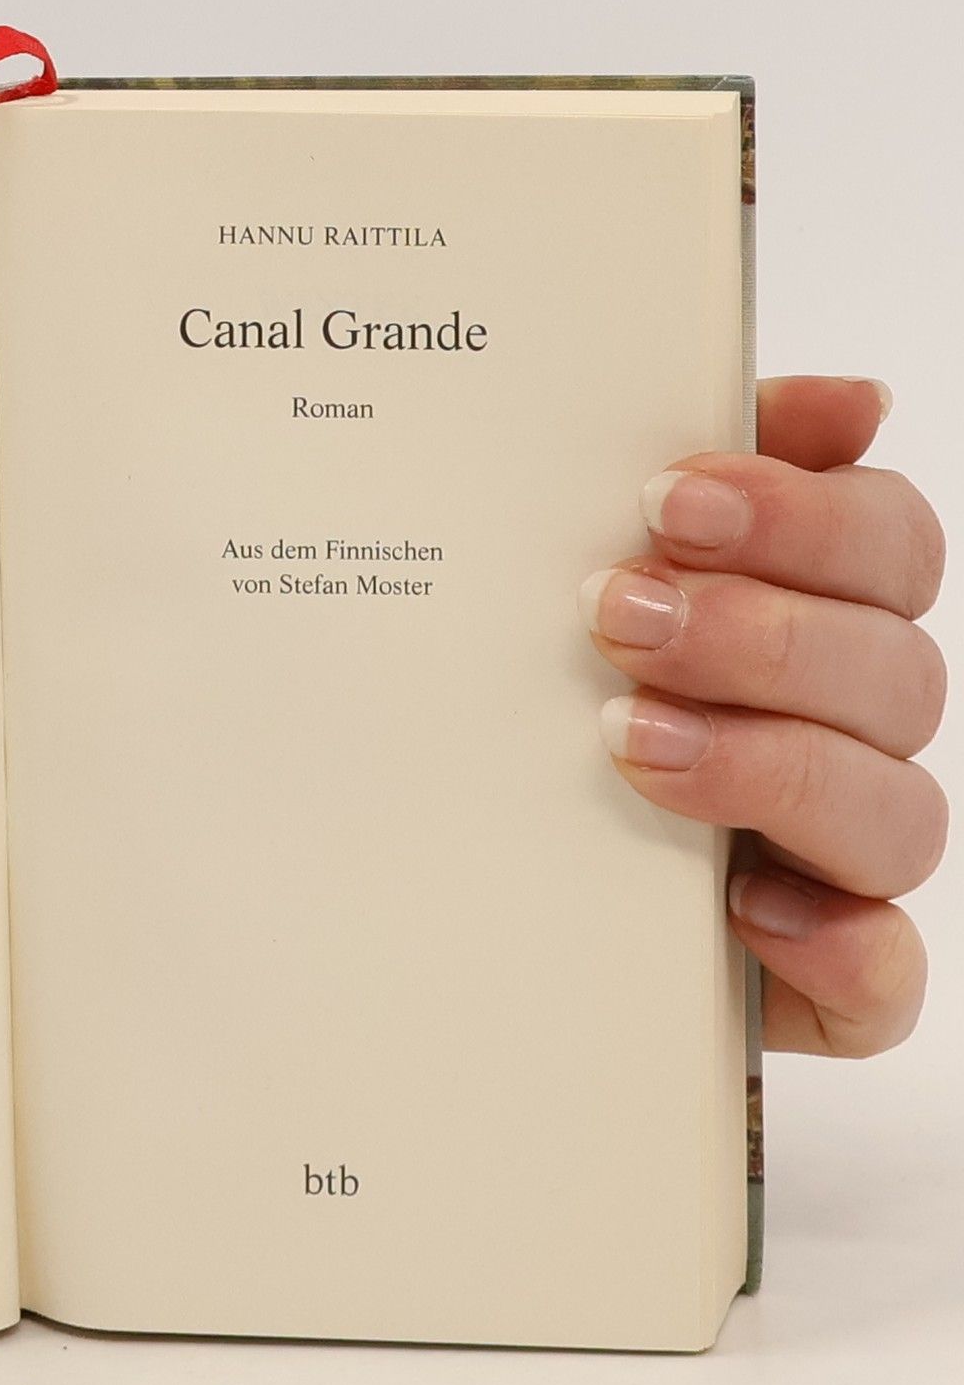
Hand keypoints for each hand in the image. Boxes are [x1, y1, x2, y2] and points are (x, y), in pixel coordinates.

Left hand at [584, 376, 945, 1056]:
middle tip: (616, 615)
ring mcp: (842, 865)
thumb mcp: (584, 591)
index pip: (887, 544)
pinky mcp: (825, 983)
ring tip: (630, 740)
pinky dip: (838, 948)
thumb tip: (850, 401)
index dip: (800, 512)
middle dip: (758, 632)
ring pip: (898, 815)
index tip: (664, 499)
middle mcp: (847, 736)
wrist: (484, 891)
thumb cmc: (548, 713)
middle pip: (894, 668)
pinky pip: (882, 978)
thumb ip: (694, 493)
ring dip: (770, 765)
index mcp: (815, 625)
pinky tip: (748, 912)